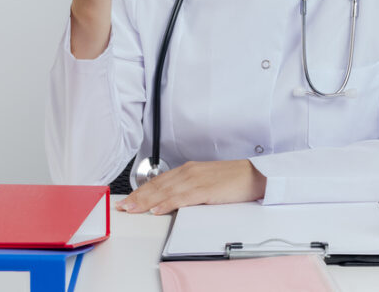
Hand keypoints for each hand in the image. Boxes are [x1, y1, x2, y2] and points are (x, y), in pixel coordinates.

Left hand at [115, 160, 267, 214]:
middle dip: (138, 197)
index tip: (128, 200)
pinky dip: (167, 203)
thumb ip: (189, 189)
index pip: (159, 181)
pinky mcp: (205, 189)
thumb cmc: (234, 179)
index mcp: (189, 170)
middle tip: (123, 207)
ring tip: (132, 209)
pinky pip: (182, 197)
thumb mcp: (207, 182)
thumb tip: (172, 202)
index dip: (141, 191)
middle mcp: (189, 171)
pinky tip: (157, 210)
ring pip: (165, 191)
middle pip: (158, 185)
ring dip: (146, 201)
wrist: (255, 174)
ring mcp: (196, 179)